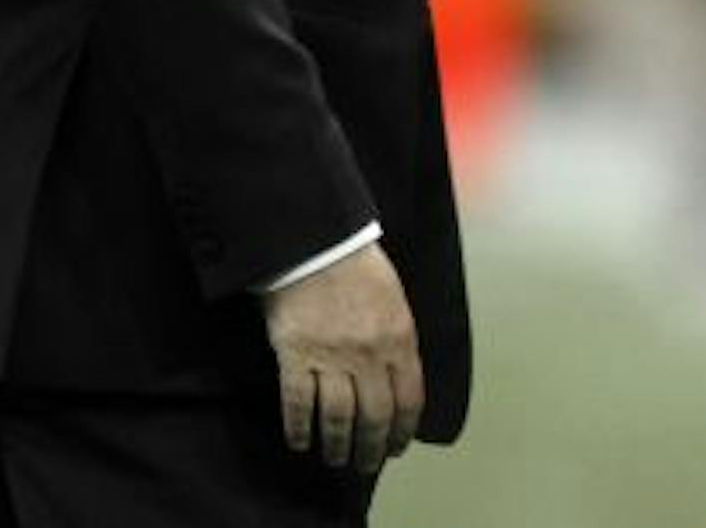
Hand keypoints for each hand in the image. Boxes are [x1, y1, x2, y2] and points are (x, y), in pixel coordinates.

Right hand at [263, 241, 423, 471]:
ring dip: (338, 445)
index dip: (403, 429)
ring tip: (336, 459)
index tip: (398, 445)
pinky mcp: (296, 356)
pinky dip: (299, 428)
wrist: (316, 241)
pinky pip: (299, 404)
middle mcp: (369, 354)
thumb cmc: (357, 263)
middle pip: (375, 416)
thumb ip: (397, 338)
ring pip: (339, 418)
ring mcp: (332, 357)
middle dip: (372, 447)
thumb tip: (398, 376)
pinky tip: (300, 441)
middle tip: (366, 464)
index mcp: (400, 337)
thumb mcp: (394, 298)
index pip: (409, 398)